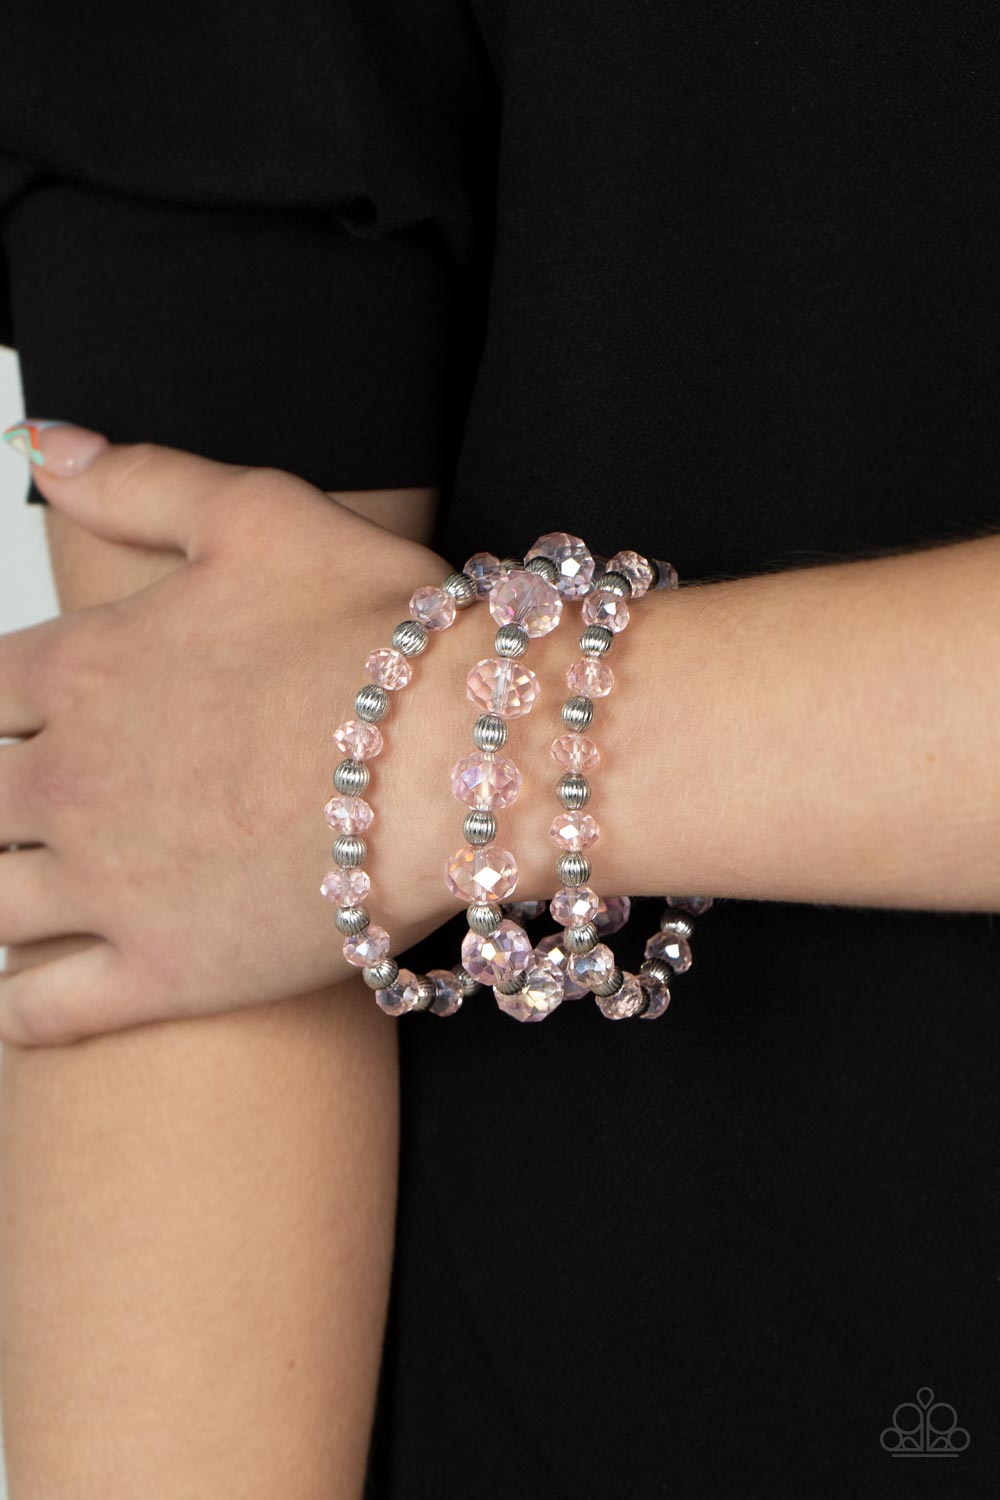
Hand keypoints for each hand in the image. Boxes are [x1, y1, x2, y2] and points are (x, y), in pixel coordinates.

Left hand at [0, 427, 466, 1042]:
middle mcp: (72, 779)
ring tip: (13, 894)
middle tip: (14, 814)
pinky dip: (16, 1007)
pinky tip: (23, 996)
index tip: (16, 725)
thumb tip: (40, 445)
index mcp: (82, 669)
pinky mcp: (164, 975)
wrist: (464, 757)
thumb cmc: (379, 634)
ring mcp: (109, 887)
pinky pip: (42, 1010)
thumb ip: (137, 483)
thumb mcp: (257, 514)